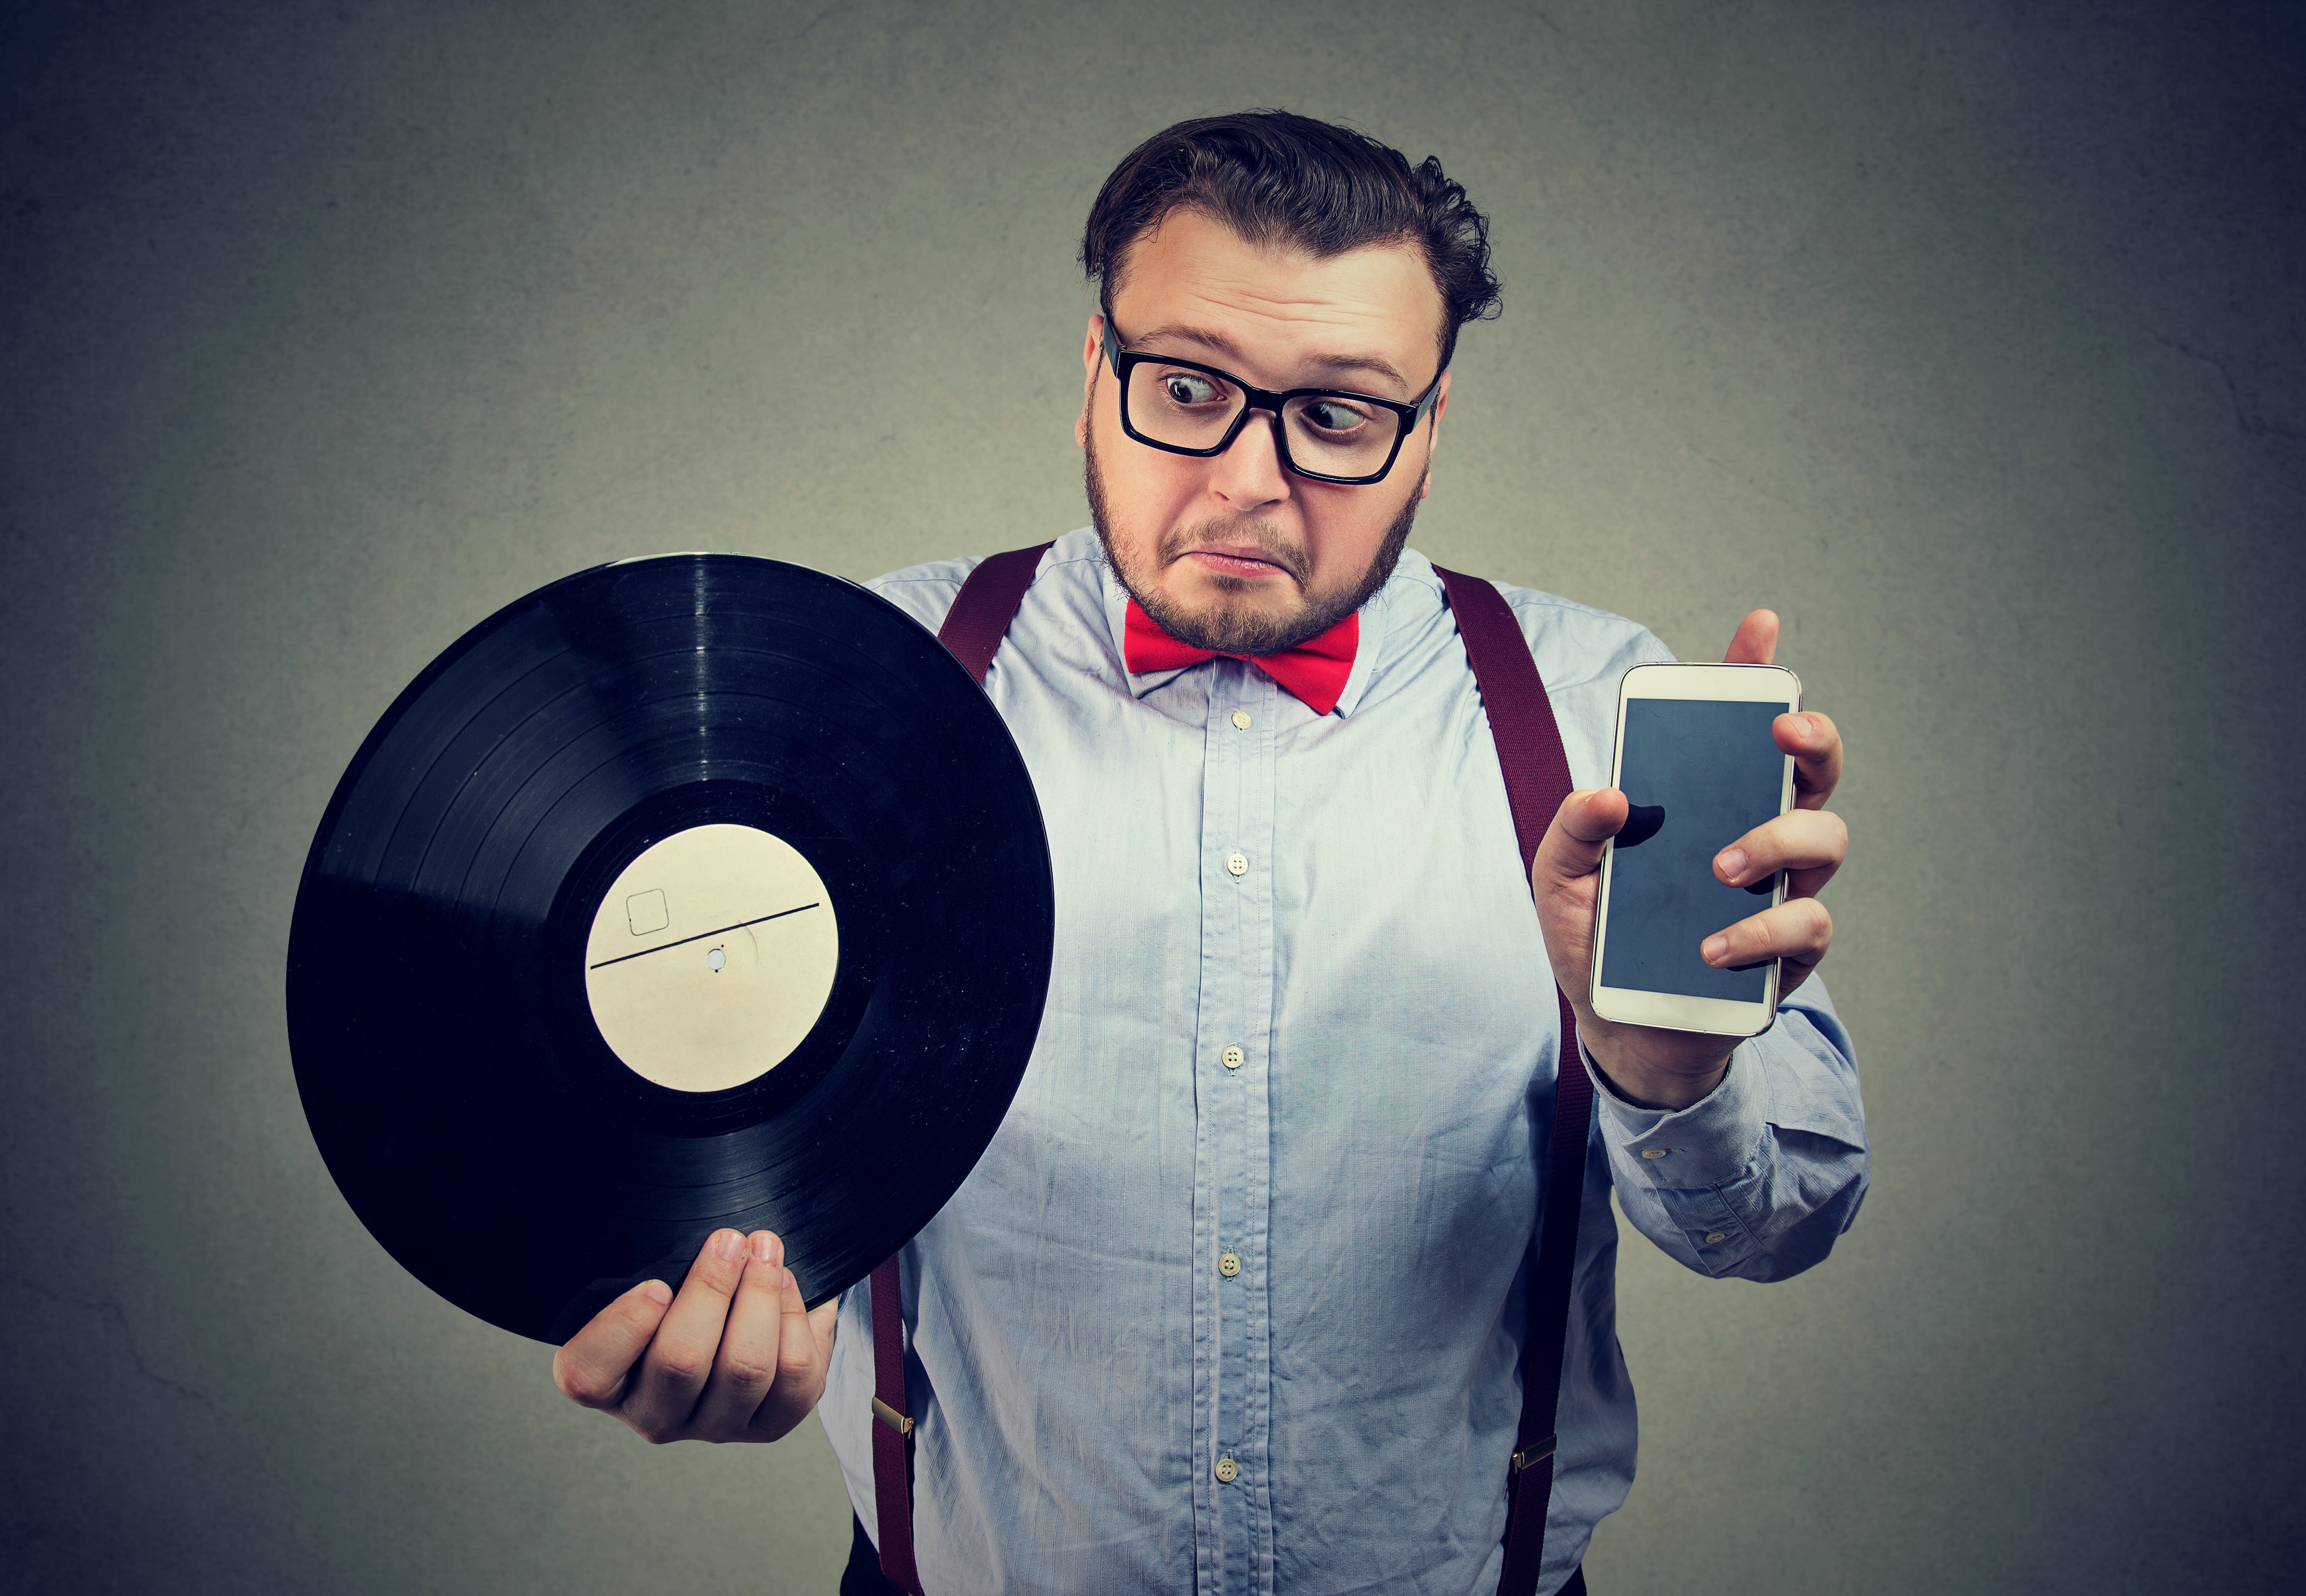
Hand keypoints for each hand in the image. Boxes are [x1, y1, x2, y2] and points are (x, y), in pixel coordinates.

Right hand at [552, 1227, 836, 1443]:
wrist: (730, 1315)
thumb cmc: (674, 1287)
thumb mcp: (646, 1273)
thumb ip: (646, 1261)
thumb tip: (693, 1235)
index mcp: (603, 1381)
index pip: (589, 1372)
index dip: (622, 1329)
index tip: (654, 1284)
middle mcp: (654, 1415)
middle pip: (680, 1362)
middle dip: (712, 1289)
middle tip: (729, 1239)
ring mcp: (714, 1426)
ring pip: (745, 1369)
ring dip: (762, 1297)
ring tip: (765, 1249)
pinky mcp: (769, 1424)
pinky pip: (795, 1380)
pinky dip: (796, 1322)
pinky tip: (789, 1284)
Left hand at [1529, 610, 1847, 1109]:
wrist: (1620, 1028)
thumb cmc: (1598, 939)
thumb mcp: (1558, 881)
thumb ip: (1571, 832)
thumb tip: (1608, 795)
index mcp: (1705, 804)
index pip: (1740, 729)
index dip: (1756, 671)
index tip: (1761, 625)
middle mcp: (1756, 835)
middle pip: (1814, 770)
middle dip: (1812, 738)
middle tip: (1782, 729)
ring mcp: (1781, 890)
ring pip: (1826, 840)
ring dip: (1777, 841)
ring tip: (1719, 867)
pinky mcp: (1788, 953)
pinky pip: (1806, 925)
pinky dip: (1761, 929)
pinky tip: (1714, 945)